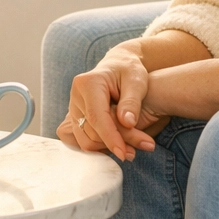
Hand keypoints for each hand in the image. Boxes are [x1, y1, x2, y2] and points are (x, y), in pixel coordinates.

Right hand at [58, 42, 164, 160]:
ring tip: (133, 148)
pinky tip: (119, 143)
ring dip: (108, 148)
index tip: (125, 153)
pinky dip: (101, 146)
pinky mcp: (76, 118)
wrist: (118, 65)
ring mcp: (73, 108)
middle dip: (116, 143)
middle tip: (145, 146)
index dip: (110, 138)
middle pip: (91, 131)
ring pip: (85, 139)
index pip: (96, 117)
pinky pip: (84, 139)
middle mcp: (75, 96)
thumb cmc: (129, 71)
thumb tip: (128, 123)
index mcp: (88, 83)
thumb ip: (132, 101)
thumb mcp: (137, 80)